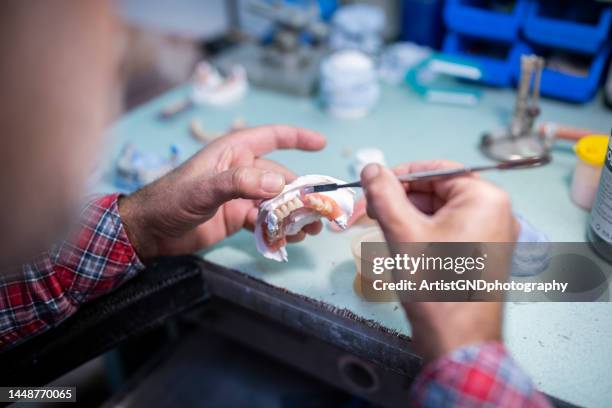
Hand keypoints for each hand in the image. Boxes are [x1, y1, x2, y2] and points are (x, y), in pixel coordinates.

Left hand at [119, 125, 325, 259]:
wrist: (150, 231)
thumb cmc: (170, 199)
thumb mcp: (204, 188)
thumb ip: (240, 182)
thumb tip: (279, 183)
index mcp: (233, 152)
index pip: (271, 137)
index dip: (297, 137)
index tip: (321, 143)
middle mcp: (241, 171)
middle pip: (280, 176)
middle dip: (301, 192)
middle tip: (320, 209)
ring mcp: (240, 195)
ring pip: (276, 201)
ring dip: (294, 213)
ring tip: (310, 228)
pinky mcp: (237, 217)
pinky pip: (266, 220)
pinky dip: (279, 228)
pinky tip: (290, 238)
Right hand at [360, 161, 518, 361]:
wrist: (458, 343)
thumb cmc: (436, 287)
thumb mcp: (403, 233)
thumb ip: (385, 194)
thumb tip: (372, 168)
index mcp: (485, 198)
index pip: (435, 170)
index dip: (399, 176)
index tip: (372, 187)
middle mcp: (495, 211)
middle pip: (438, 190)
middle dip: (402, 199)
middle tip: (370, 213)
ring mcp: (491, 234)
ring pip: (440, 211)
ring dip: (409, 216)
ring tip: (383, 231)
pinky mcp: (483, 252)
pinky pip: (449, 229)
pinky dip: (423, 232)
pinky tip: (403, 245)